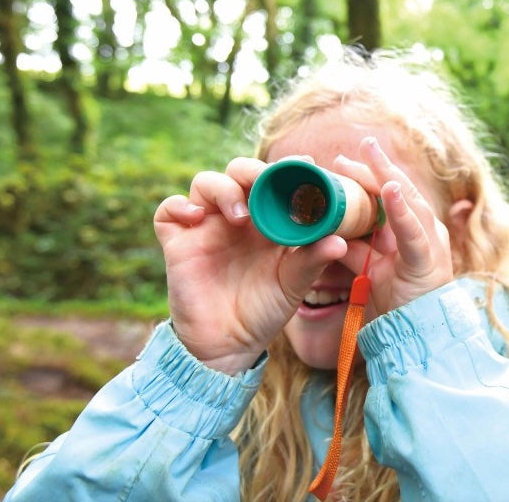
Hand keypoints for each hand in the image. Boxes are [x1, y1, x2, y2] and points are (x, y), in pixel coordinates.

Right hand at [153, 157, 346, 373]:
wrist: (230, 345)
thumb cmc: (264, 311)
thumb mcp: (293, 284)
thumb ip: (313, 260)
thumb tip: (340, 241)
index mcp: (267, 220)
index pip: (274, 181)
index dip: (288, 168)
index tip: (307, 164)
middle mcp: (236, 217)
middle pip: (239, 172)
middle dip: (252, 170)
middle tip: (266, 182)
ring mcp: (206, 226)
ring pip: (206, 183)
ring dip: (223, 189)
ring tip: (240, 215)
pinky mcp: (179, 242)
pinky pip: (169, 210)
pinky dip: (180, 205)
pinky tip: (197, 217)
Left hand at [333, 137, 453, 314]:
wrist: (417, 336)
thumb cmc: (396, 303)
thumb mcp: (368, 270)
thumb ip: (355, 249)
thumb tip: (329, 230)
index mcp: (411, 231)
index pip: (389, 195)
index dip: (368, 176)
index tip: (342, 161)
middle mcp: (425, 230)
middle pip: (398, 190)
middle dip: (377, 166)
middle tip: (359, 144)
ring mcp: (430, 242)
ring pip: (408, 201)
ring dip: (387, 176)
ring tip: (370, 154)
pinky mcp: (428, 259)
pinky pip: (414, 230)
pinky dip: (400, 209)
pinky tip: (387, 189)